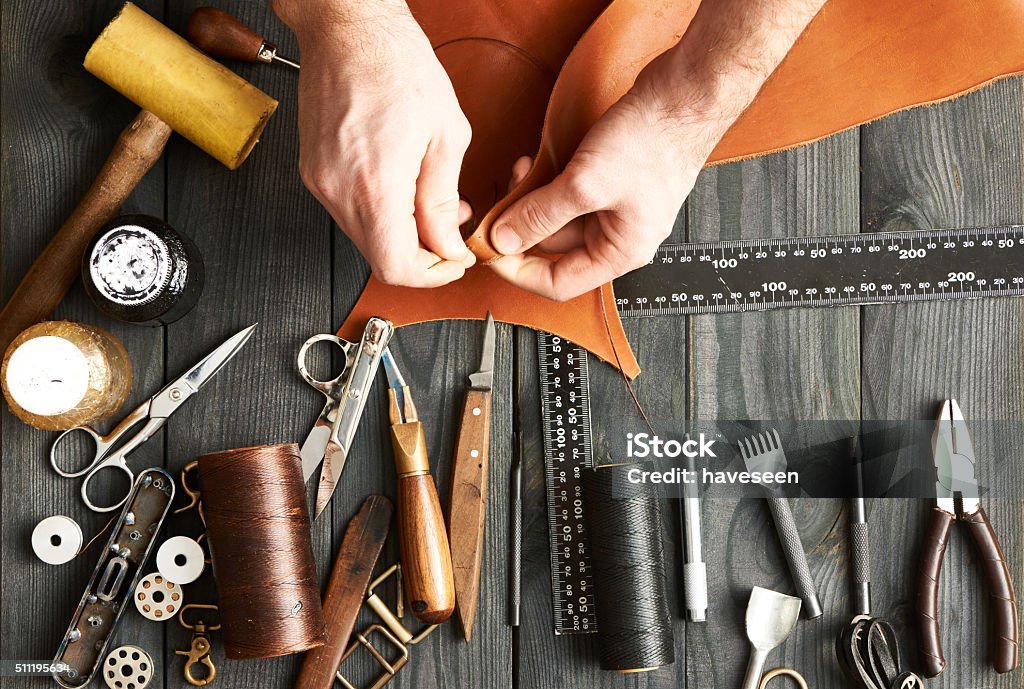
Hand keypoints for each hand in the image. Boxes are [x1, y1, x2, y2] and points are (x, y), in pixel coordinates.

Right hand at [285, 6, 474, 286]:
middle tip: (451, 235)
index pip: (396, 267)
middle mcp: (338, 189)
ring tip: (435, 206)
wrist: (348, 26)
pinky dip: (382, 215)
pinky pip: (350, 213)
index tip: (453, 263)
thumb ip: (444, 200)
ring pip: (365, 238)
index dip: (431, 276)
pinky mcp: (314, 172)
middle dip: (422, 256)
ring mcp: (320, 182)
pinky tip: (405, 190)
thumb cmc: (395, 62)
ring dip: (403, 235)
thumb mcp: (446, 133)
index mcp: (375, 184)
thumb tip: (447, 244)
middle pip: (379, 258)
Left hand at [487, 0, 825, 300]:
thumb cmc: (651, 142)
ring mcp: (617, 208)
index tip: (490, 254)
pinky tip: (535, 164)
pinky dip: (547, 183)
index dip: (518, 272)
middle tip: (497, 205)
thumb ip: (539, 217)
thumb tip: (503, 241)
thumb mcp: (584, 185)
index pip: (558, 283)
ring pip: (558, 217)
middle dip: (521, 225)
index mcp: (620, 252)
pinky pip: (568, 194)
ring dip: (531, 199)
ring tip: (520, 173)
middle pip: (554, 248)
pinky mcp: (612, 182)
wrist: (683, 95)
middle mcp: (619, 236)